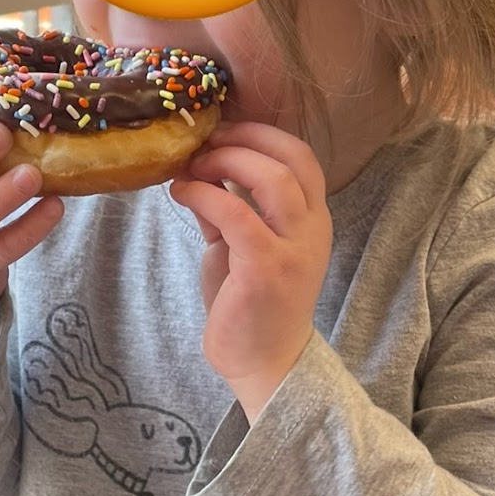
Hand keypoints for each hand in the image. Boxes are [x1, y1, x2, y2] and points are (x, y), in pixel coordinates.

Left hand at [168, 122, 331, 419]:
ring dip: (224, 162)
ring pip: (271, 179)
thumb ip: (227, 209)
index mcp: (312, 219)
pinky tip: (182, 193)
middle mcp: (312, 229)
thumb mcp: (240, 247)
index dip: (261, 133)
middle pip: (289, 158)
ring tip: (192, 167)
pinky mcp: (266, 268)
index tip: (222, 132)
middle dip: (240, 141)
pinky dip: (204, 194)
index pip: (301, 156)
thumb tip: (198, 171)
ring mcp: (293, 249)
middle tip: (202, 145)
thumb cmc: (252, 305)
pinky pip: (235, 213)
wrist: (264, 363)